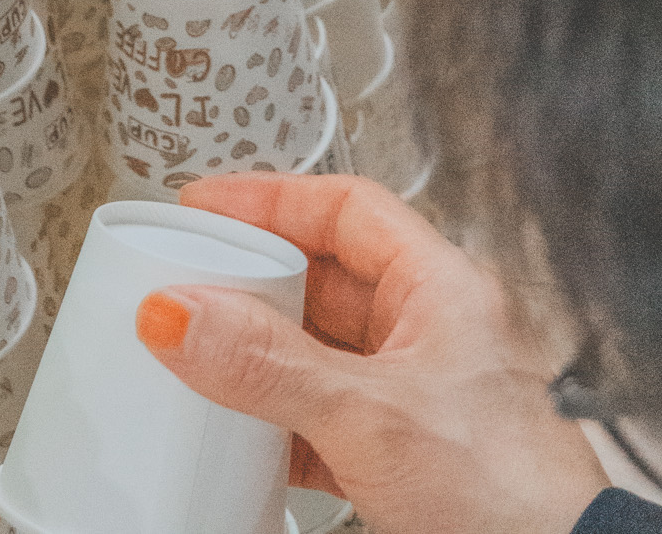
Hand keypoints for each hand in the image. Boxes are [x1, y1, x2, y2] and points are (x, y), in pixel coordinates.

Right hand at [133, 177, 605, 533]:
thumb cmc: (510, 492)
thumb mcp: (369, 414)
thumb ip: (268, 363)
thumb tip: (180, 312)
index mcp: (442, 288)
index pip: (344, 208)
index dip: (270, 197)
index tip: (206, 206)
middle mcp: (432, 333)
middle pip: (322, 280)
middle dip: (253, 284)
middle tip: (191, 287)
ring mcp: (418, 399)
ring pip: (318, 354)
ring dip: (260, 360)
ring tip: (203, 360)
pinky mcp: (404, 460)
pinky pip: (322, 420)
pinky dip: (276, 425)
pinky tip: (244, 438)